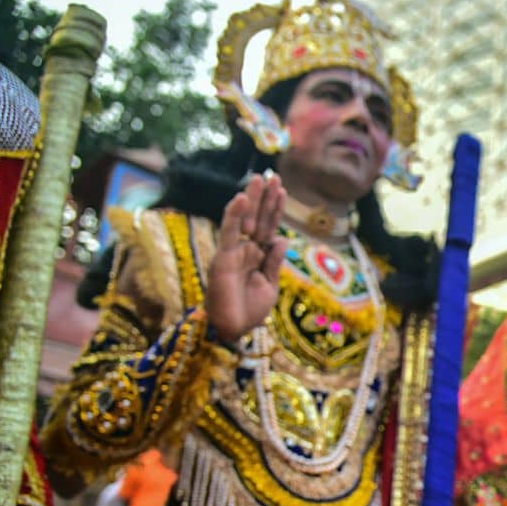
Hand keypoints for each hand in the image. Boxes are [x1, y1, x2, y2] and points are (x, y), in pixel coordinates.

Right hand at [205, 174, 287, 342]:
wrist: (233, 330)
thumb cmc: (250, 311)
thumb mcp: (270, 285)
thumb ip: (274, 262)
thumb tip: (281, 238)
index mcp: (259, 256)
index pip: (269, 227)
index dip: (275, 209)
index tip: (282, 190)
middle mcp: (246, 250)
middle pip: (258, 218)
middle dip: (265, 198)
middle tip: (273, 175)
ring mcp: (234, 252)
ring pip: (244, 220)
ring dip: (252, 199)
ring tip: (260, 178)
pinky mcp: (224, 257)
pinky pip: (229, 232)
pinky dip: (234, 215)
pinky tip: (242, 198)